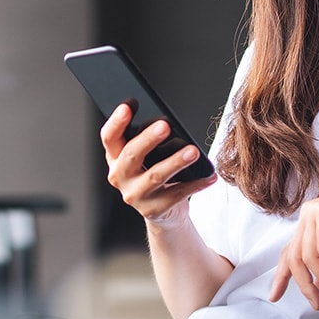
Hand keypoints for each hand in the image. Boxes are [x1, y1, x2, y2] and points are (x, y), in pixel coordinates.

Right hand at [101, 103, 215, 227]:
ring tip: (193, 151)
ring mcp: (135, 195)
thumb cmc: (155, 174)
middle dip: (148, 139)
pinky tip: (209, 176)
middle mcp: (120, 176)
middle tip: (165, 125)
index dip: (116, 122)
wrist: (163, 212)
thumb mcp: (146, 157)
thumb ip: (148, 140)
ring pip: (155, 176)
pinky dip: (196, 184)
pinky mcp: (153, 209)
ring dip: (176, 162)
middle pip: (131, 155)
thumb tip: (167, 120)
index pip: (109, 137)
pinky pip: (177, 194)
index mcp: (116, 158)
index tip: (128, 106)